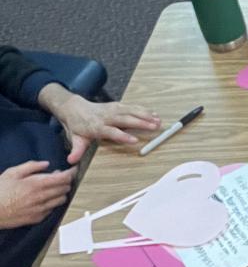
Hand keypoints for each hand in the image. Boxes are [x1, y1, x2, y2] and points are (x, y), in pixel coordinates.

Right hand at [0, 160, 76, 228]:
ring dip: (61, 193)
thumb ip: (31, 166)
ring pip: (61, 201)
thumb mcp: (12, 172)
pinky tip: (46, 199)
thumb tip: (46, 164)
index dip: (71, 173)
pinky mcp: (36, 219)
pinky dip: (53, 203)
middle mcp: (41, 198)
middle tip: (61, 177)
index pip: (63, 178)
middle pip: (65, 189)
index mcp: (36, 184)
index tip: (73, 169)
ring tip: (54, 188)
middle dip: (66, 182)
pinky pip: (52, 210)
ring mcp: (40, 210)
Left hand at [39, 86, 160, 163]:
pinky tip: (153, 113)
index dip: (123, 136)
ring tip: (158, 120)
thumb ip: (76, 150)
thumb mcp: (75, 139)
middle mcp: (106, 116)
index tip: (135, 140)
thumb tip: (71, 161)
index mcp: (97, 127)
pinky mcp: (116, 105)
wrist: (74, 108)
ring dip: (145, 115)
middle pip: (125, 119)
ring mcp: (112, 109)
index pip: (111, 131)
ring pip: (131, 111)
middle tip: (154, 127)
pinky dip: (143, 109)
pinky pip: (131, 106)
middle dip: (141, 122)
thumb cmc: (77, 126)